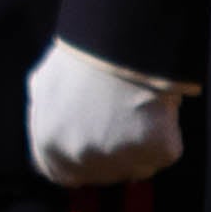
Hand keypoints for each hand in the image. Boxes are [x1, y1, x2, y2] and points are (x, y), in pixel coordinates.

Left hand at [25, 37, 184, 186]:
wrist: (121, 37)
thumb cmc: (82, 55)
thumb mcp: (46, 83)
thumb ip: (45, 115)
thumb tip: (51, 130)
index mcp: (48, 146)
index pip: (61, 173)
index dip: (78, 161)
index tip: (95, 141)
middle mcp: (80, 160)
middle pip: (101, 173)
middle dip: (112, 153)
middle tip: (122, 118)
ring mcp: (119, 160)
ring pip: (135, 166)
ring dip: (139, 144)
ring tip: (139, 103)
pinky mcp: (155, 152)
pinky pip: (164, 151)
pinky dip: (165, 132)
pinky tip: (158, 106)